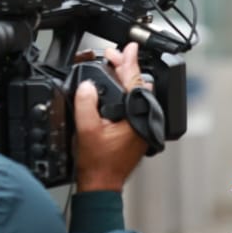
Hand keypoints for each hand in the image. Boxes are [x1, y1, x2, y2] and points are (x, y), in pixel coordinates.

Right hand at [73, 44, 147, 192]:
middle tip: (112, 57)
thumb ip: (86, 103)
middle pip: (139, 85)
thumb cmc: (99, 164)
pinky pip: (134, 104)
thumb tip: (87, 86)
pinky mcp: (137, 130)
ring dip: (125, 80)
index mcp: (138, 117)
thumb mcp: (87, 129)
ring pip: (137, 94)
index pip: (135, 82)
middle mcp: (144, 120)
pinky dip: (124, 94)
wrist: (101, 185)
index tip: (129, 48)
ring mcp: (142, 125)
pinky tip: (114, 90)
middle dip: (125, 68)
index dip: (129, 62)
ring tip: (112, 68)